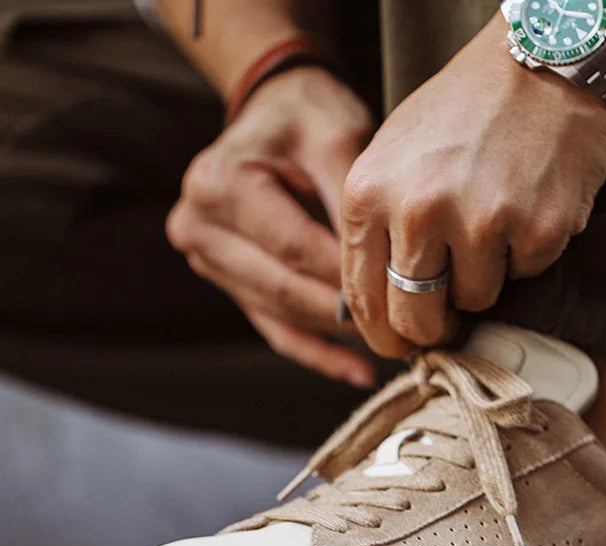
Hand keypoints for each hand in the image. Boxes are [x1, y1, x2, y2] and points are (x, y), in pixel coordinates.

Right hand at [167, 67, 376, 386]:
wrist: (274, 115)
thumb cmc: (308, 118)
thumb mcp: (335, 137)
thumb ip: (352, 202)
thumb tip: (385, 270)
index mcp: (219, 186)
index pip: (295, 250)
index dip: (350, 277)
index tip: (405, 294)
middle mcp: (199, 228)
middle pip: (283, 289)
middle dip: (347, 314)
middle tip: (406, 331)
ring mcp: (207, 260)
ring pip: (281, 315)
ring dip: (338, 336)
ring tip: (395, 349)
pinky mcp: (228, 282)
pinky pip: (274, 329)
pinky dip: (318, 352)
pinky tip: (359, 372)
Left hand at [339, 12, 605, 357]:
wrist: (539, 64)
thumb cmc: (459, 114)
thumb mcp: (390, 159)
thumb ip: (376, 230)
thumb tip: (378, 305)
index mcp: (370, 194)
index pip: (363, 298)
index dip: (383, 335)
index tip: (399, 345)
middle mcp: (419, 210)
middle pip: (416, 319)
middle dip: (432, 329)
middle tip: (446, 319)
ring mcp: (481, 221)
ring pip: (474, 300)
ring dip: (483, 278)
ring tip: (490, 223)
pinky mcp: (537, 229)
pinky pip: (523, 275)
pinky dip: (524, 254)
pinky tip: (523, 208)